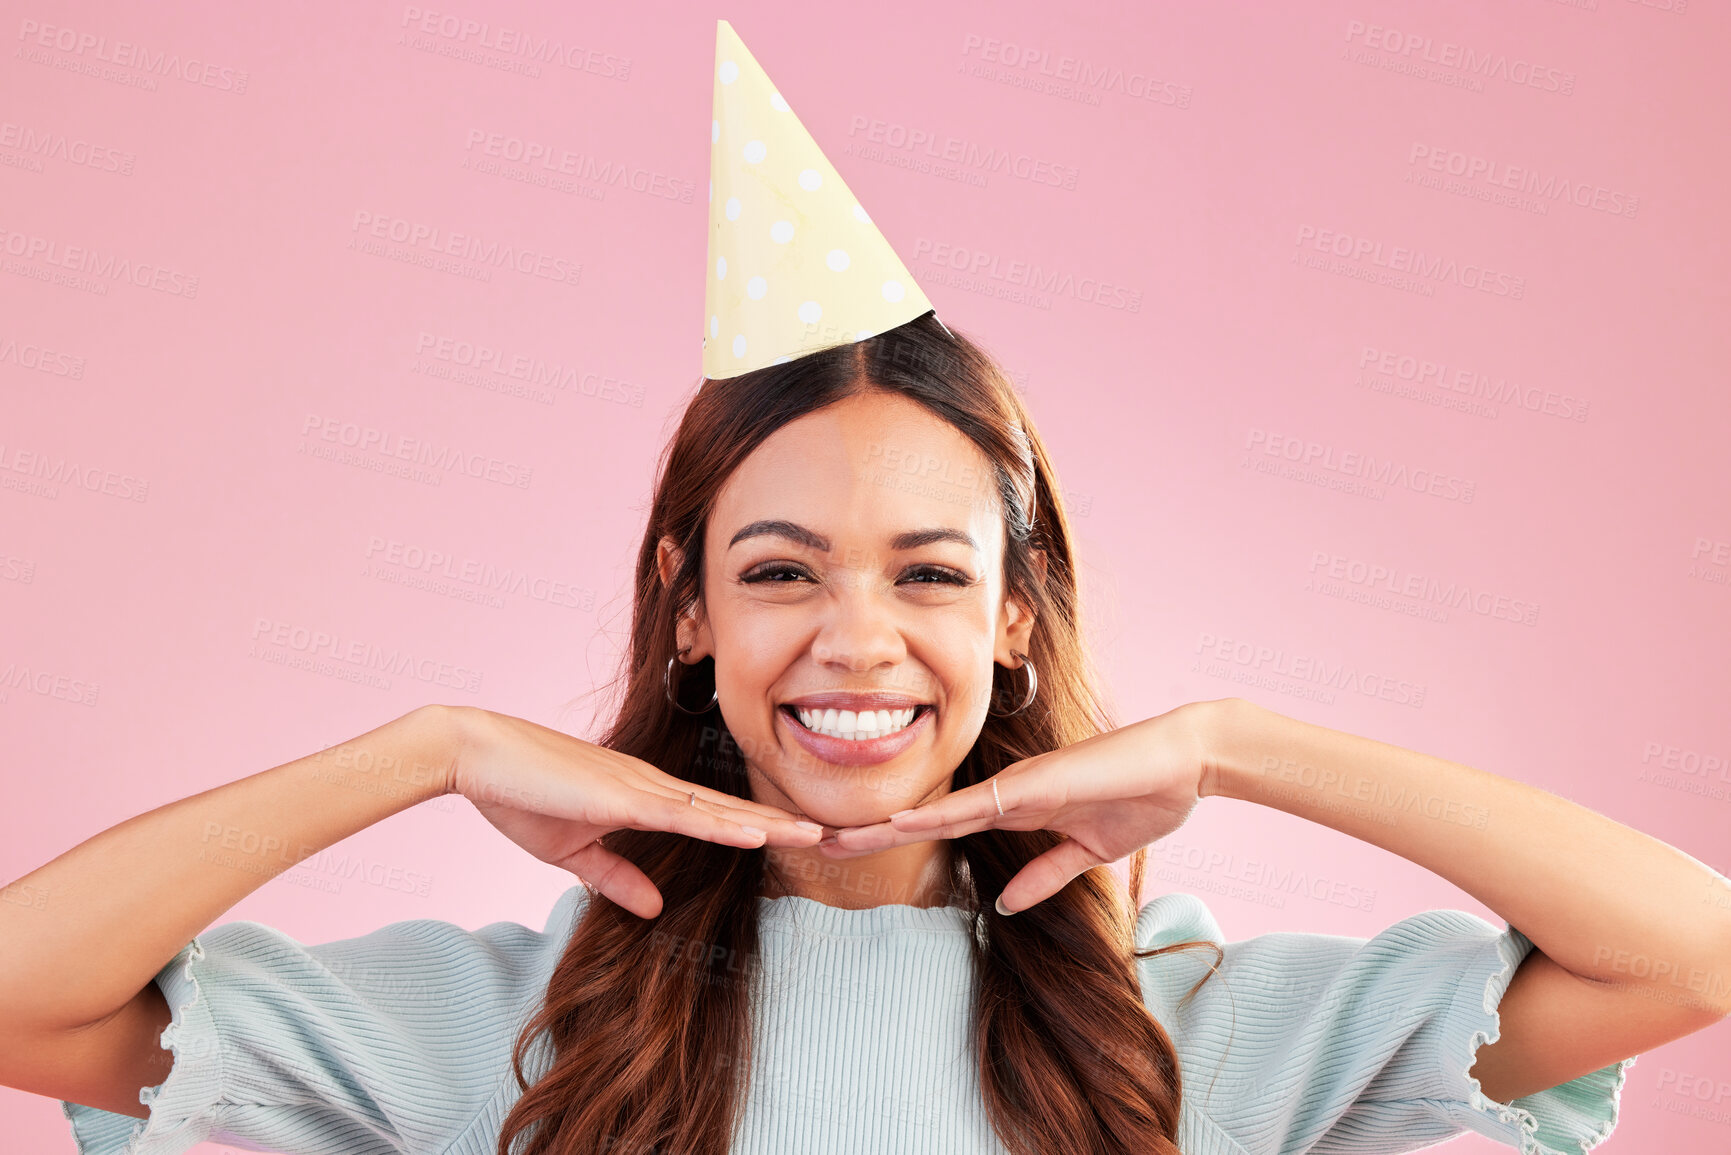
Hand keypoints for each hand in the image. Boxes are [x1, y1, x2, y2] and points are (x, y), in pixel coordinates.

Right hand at [445, 707, 823, 917]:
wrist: (476, 757)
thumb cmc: (519, 796)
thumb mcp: (573, 853)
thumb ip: (616, 877)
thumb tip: (655, 908)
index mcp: (645, 798)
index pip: (717, 817)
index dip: (761, 829)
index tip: (803, 840)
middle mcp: (654, 788)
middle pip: (733, 811)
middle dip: (784, 825)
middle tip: (836, 837)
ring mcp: (642, 789)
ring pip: (721, 811)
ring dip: (771, 824)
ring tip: (818, 835)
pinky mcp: (622, 797)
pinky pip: (684, 816)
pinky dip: (724, 826)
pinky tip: (759, 833)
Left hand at [821, 700, 1225, 913]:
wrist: (1185, 763)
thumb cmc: (1141, 797)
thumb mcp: (1087, 854)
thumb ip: (1046, 875)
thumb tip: (1009, 905)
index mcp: (1014, 810)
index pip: (941, 828)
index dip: (896, 839)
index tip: (851, 851)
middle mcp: (1005, 795)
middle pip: (924, 818)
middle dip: (872, 833)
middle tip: (818, 845)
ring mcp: (1018, 787)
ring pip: (938, 810)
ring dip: (888, 826)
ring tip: (838, 838)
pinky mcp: (1036, 784)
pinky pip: (979, 803)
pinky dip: (939, 813)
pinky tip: (902, 820)